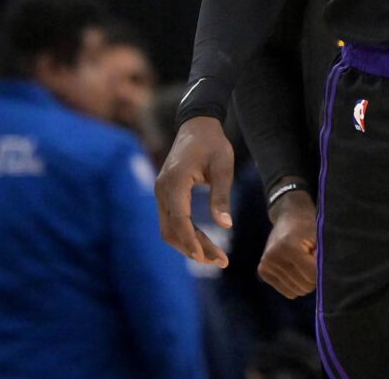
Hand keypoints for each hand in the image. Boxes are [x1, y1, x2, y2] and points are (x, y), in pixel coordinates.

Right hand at [155, 116, 235, 267]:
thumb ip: (222, 195)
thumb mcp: (224, 166)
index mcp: (175, 181)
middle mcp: (162, 189)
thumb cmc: (213, 143)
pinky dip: (187, 234)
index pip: (179, 219)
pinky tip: (204, 244)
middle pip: (172, 229)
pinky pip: (172, 221)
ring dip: (190, 244)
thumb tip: (227, 224)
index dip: (191, 241)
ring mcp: (161, 193)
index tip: (206, 258)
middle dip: (194, 248)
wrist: (197, 125)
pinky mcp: (166, 195)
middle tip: (221, 261)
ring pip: (170, 228)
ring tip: (217, 258)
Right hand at [259, 189, 317, 297]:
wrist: (289, 217)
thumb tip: (325, 278)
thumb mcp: (319, 237)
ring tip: (302, 264)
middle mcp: (273, 257)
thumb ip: (323, 257)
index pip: (311, 275)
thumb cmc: (307, 226)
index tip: (321, 261)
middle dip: (313, 278)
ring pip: (295, 291)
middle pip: (303, 286)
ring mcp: (265, 265)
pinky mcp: (262, 271)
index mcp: (288, 246)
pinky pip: (286, 291)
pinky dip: (294, 284)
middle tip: (312, 261)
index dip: (321, 272)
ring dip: (303, 281)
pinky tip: (294, 269)